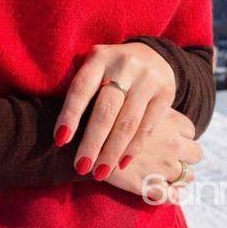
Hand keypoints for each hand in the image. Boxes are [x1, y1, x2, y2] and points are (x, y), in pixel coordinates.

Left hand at [53, 40, 177, 179]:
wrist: (153, 55)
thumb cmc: (111, 69)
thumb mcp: (94, 67)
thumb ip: (81, 90)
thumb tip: (60, 132)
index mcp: (99, 57)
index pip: (81, 88)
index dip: (69, 115)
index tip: (60, 140)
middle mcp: (124, 65)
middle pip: (106, 110)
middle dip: (92, 142)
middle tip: (81, 167)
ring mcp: (147, 79)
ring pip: (127, 122)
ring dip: (112, 152)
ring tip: (100, 172)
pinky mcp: (165, 94)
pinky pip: (147, 127)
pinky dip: (133, 148)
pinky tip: (121, 164)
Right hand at [106, 106, 201, 203]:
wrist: (83, 139)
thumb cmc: (105, 116)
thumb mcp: (132, 103)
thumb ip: (149, 109)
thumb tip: (156, 113)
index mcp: (171, 121)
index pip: (190, 129)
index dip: (180, 134)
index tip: (169, 136)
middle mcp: (172, 144)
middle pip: (195, 153)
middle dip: (185, 156)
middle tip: (168, 155)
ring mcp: (163, 167)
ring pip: (187, 176)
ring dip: (179, 176)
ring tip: (164, 173)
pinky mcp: (150, 186)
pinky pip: (172, 197)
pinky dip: (173, 196)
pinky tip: (167, 193)